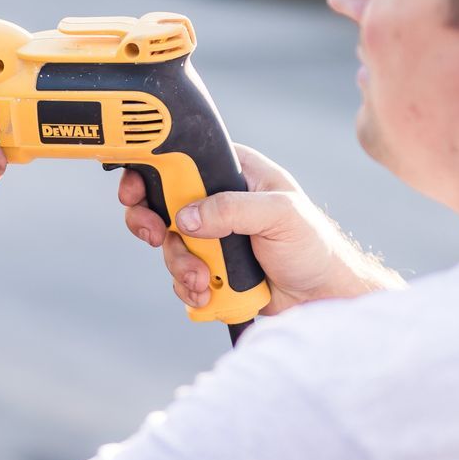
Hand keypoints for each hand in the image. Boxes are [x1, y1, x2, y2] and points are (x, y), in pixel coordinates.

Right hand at [118, 144, 402, 314]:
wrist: (322, 298)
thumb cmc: (314, 247)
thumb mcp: (281, 215)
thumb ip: (233, 209)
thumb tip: (186, 216)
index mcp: (234, 174)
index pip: (181, 161)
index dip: (151, 172)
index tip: (136, 191)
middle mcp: (218, 202)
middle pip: (161, 204)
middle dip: (155, 226)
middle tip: (159, 238)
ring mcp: (211, 237)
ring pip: (168, 246)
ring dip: (179, 266)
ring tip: (203, 280)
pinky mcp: (210, 269)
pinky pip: (180, 276)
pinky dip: (188, 289)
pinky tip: (208, 294)